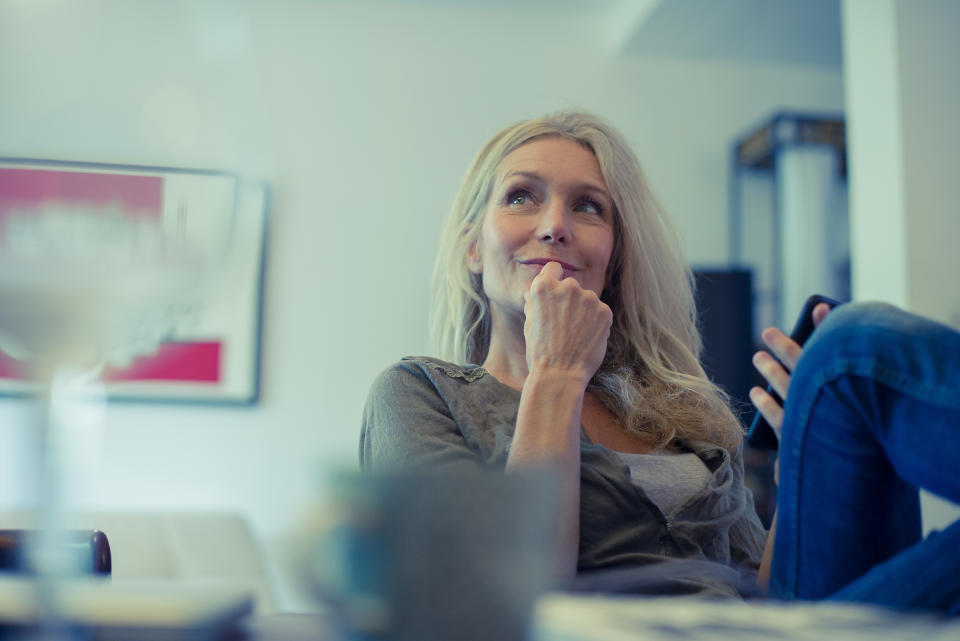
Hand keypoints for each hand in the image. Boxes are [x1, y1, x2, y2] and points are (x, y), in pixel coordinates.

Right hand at [523, 261, 611, 384]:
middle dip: (569, 300)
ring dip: (583, 312)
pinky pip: (600, 312)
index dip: (554, 279)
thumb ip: (536, 299)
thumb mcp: (529, 320)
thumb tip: (538, 288)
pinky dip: (596, 323)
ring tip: (574, 335)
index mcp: (543, 286)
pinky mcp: (605, 311)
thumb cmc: (539, 350)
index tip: (556, 294)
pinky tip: (586, 339)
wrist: (559, 374)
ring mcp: (588, 298)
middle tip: (563, 324)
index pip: (553, 268)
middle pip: (571, 285)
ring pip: (587, 299)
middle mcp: (567, 286)